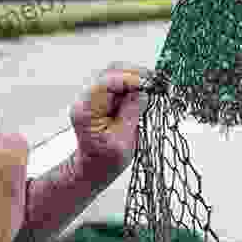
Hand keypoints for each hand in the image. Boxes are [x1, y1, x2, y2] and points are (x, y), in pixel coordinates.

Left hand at [69, 62, 151, 184]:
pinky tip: (143, 95)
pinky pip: (117, 84)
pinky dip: (132, 87)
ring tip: (152, 90)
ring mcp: (92, 97)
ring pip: (115, 75)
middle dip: (135, 75)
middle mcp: (85, 99)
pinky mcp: (100, 99)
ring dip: (135, 80)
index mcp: (86, 109)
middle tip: (155, 83)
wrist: (92, 169)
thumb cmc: (104, 161)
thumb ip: (132, 113)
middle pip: (110, 72)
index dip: (132, 78)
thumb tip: (143, 93)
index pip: (108, 81)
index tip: (152, 82)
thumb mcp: (123, 140)